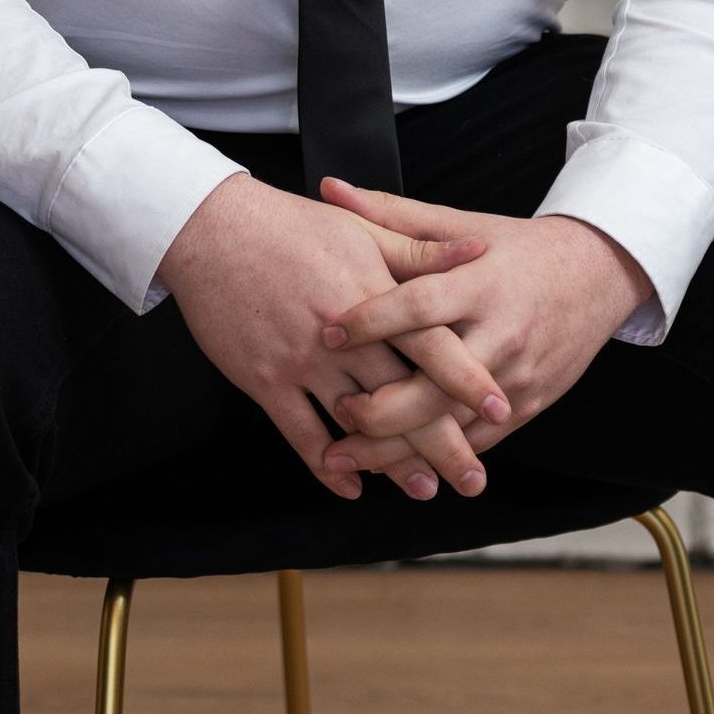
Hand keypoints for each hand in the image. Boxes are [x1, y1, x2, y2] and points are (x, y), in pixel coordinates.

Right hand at [152, 172, 510, 501]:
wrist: (213, 230)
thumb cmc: (291, 225)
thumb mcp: (361, 229)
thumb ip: (420, 250)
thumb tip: (479, 251)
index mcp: (370, 293)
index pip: (429, 344)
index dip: (466, 379)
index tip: (500, 409)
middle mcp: (340, 334)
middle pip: (401, 395)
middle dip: (441, 441)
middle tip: (473, 478)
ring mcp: (301, 360)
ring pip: (356, 424)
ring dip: (392, 462)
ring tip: (424, 488)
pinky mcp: (265, 380)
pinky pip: (300, 434)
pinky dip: (327, 465)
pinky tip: (351, 484)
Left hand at [310, 176, 654, 479]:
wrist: (597, 275)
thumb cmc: (519, 249)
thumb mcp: (462, 224)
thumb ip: (392, 214)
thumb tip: (332, 188)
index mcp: (480, 282)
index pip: (422, 306)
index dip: (375, 320)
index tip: (330, 332)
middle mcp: (500, 333)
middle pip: (436, 383)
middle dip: (381, 409)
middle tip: (335, 413)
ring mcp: (515, 376)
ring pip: (452, 425)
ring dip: (398, 448)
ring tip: (347, 456)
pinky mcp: (528, 406)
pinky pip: (477, 441)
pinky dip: (436, 457)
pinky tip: (397, 466)